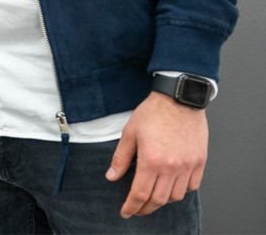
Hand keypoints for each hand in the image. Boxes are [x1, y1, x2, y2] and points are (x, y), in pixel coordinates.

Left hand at [106, 92, 207, 217]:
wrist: (178, 99)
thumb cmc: (153, 113)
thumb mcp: (130, 133)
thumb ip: (121, 158)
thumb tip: (112, 176)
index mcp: (152, 161)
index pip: (140, 193)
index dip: (132, 206)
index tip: (126, 212)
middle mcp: (172, 167)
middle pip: (159, 199)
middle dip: (146, 208)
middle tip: (137, 209)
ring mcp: (188, 166)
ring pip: (176, 196)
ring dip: (163, 200)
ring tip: (153, 198)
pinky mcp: (200, 162)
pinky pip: (192, 186)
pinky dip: (182, 190)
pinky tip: (172, 186)